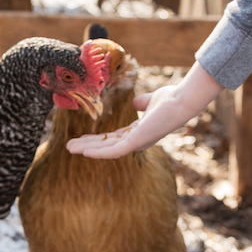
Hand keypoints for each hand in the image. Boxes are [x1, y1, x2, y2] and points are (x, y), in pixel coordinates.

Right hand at [66, 61, 221, 158]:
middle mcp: (137, 140)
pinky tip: (85, 152)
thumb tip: (136, 102)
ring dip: (88, 149)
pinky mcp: (137, 142)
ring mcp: (137, 142)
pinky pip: (114, 151)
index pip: (113, 138)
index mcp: (138, 132)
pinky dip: (99, 152)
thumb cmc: (171, 99)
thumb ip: (142, 103)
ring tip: (70, 148)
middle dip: (88, 146)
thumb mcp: (152, 101)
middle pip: (107, 145)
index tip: (83, 138)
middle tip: (69, 147)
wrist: (182, 100)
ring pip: (107, 149)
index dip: (97, 139)